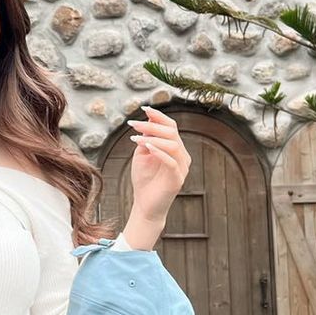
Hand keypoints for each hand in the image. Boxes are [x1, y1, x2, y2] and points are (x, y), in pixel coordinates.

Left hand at [126, 106, 190, 223]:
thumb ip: (145, 139)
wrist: (146, 206)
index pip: (172, 127)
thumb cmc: (144, 180)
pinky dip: (158, 152)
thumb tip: (146, 120)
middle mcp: (182, 156)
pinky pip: (171, 161)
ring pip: (173, 145)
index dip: (159, 116)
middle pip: (172, 133)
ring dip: (153, 137)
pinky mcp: (177, 179)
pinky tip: (146, 146)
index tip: (144, 108)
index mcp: (175, 149)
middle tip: (133, 124)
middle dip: (152, 125)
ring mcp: (182, 168)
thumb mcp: (142, 155)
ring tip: (135, 137)